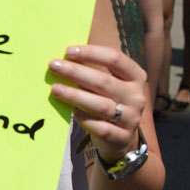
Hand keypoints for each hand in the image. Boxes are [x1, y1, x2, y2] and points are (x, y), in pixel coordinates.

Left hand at [49, 44, 146, 162]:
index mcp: (136, 77)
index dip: (91, 53)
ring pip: (101, 105)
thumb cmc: (109, 103)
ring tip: (55, 89)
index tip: (68, 51)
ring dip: (75, 95)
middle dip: (76, 72)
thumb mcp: (109, 85)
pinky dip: (86, 119)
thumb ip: (94, 71)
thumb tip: (65, 57)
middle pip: (104, 81)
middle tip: (53, 66)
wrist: (121, 138)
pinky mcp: (121, 137)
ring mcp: (131, 118)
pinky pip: (101, 128)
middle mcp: (136, 96)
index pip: (115, 59)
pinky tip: (73, 112)